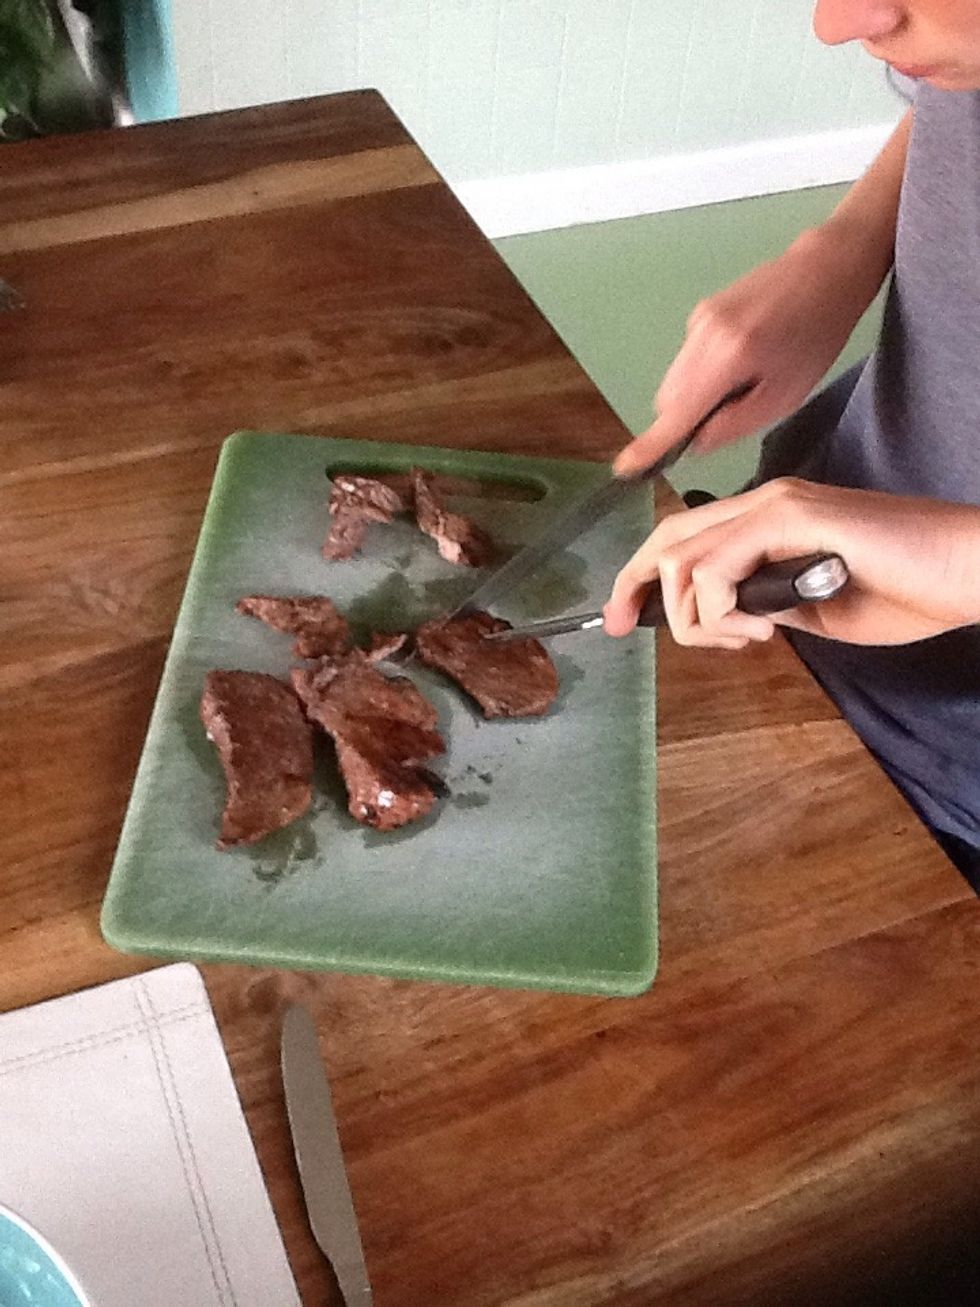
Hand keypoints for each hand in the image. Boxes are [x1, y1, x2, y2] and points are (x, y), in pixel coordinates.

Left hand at [603, 478, 979, 647]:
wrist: (965, 571)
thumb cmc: (906, 591)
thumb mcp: (814, 611)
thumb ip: (768, 605)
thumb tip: (730, 617)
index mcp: (768, 521)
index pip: (684, 539)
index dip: (641, 577)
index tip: (623, 620)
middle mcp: (764, 503)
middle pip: (666, 537)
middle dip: (632, 585)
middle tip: (622, 626)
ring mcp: (777, 505)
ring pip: (683, 557)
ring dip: (694, 617)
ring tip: (747, 637)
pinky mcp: (792, 517)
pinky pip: (717, 566)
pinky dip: (719, 610)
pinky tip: (760, 629)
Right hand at [613, 226, 884, 477]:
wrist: (824, 269)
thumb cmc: (816, 337)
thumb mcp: (785, 396)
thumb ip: (734, 425)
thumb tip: (694, 441)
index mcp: (727, 357)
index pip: (677, 413)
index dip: (651, 444)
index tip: (626, 468)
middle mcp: (702, 335)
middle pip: (668, 398)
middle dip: (685, 418)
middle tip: (730, 414)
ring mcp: (697, 321)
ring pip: (676, 380)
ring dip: (696, 395)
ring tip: (744, 381)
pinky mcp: (700, 314)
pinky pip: (688, 360)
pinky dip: (704, 374)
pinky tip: (741, 360)